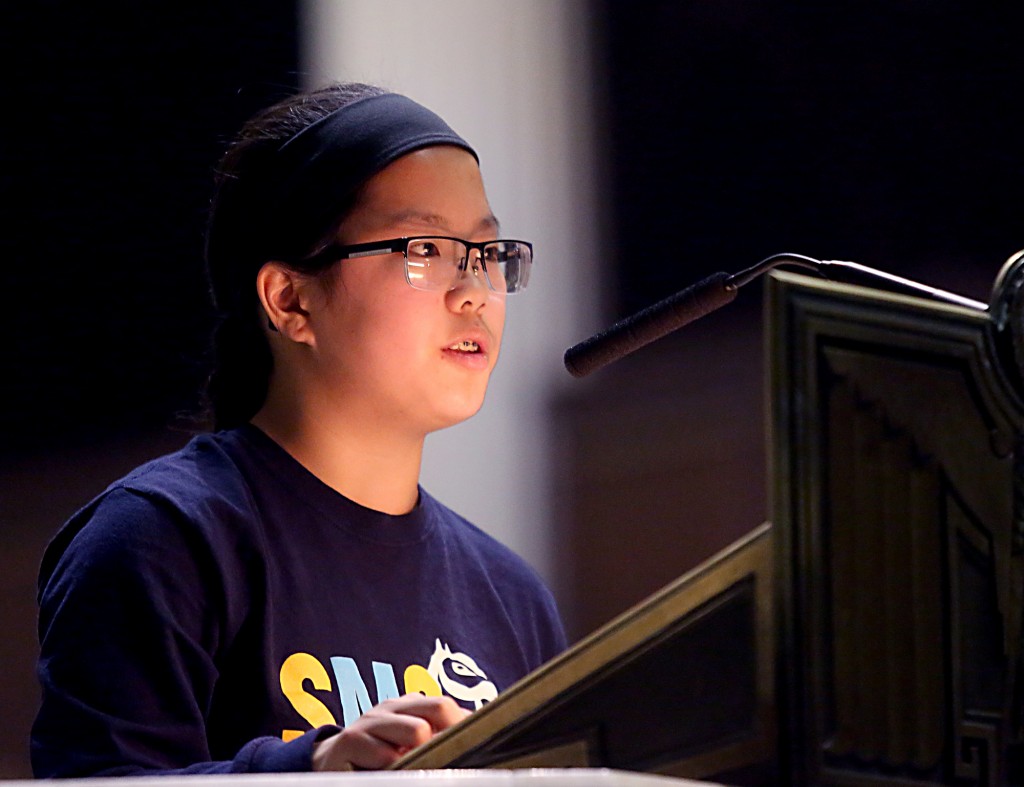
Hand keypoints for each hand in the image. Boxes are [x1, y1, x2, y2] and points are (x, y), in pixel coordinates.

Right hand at [311, 693, 469, 770]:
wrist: (328, 762)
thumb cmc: (374, 754)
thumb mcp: (403, 739)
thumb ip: (432, 732)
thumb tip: (472, 735)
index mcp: (406, 704)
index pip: (446, 705)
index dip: (464, 726)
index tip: (478, 746)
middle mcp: (389, 707)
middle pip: (439, 708)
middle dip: (451, 735)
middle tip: (451, 758)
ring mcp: (370, 721)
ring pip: (418, 730)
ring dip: (422, 754)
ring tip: (413, 767)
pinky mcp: (351, 741)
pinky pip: (387, 755)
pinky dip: (394, 769)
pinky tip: (388, 774)